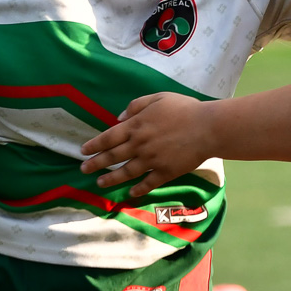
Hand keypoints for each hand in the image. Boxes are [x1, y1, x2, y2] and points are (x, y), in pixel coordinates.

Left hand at [78, 93, 211, 198]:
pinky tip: (130, 193)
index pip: (108, 137)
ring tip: (100, 183)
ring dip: (111, 178)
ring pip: (126, 172)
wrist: (208, 127)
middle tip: (83, 169)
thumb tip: (118, 119)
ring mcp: (152, 160)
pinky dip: (138, 189)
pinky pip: (148, 183)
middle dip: (96, 163)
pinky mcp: (166, 172)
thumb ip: (135, 106)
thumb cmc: (184, 109)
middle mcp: (140, 144)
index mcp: (136, 125)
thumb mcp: (158, 98)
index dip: (94, 145)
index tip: (83, 151)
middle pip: (113, 156)